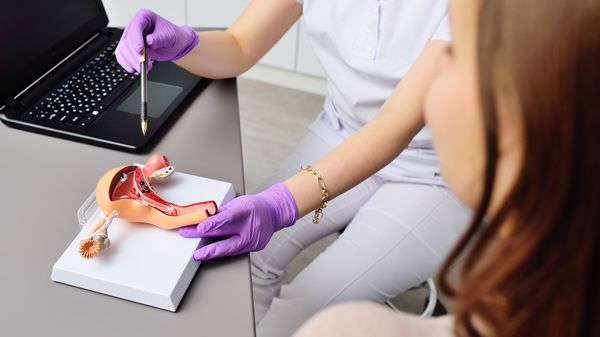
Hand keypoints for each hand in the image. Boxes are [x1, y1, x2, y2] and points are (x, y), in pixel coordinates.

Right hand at [115, 8, 199, 72]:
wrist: (175, 44)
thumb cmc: (173, 35)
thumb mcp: (169, 35)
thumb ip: (158, 38)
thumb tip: (148, 42)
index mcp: (144, 17)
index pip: (136, 25)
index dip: (136, 38)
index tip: (140, 50)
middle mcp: (136, 26)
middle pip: (128, 40)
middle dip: (135, 55)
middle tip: (143, 64)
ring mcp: (132, 37)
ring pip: (123, 49)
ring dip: (132, 61)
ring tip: (143, 68)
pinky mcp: (131, 47)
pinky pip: (122, 54)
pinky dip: (125, 62)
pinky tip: (132, 68)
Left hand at [179, 183, 297, 260]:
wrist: (274, 212)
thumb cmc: (253, 206)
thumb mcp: (238, 203)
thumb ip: (222, 213)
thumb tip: (203, 219)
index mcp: (246, 210)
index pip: (227, 218)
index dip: (213, 224)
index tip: (200, 228)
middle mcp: (250, 226)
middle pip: (224, 234)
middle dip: (202, 236)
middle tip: (188, 236)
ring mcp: (254, 238)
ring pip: (229, 248)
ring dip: (211, 251)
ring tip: (198, 253)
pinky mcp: (255, 247)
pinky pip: (236, 251)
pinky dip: (224, 252)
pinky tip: (213, 253)